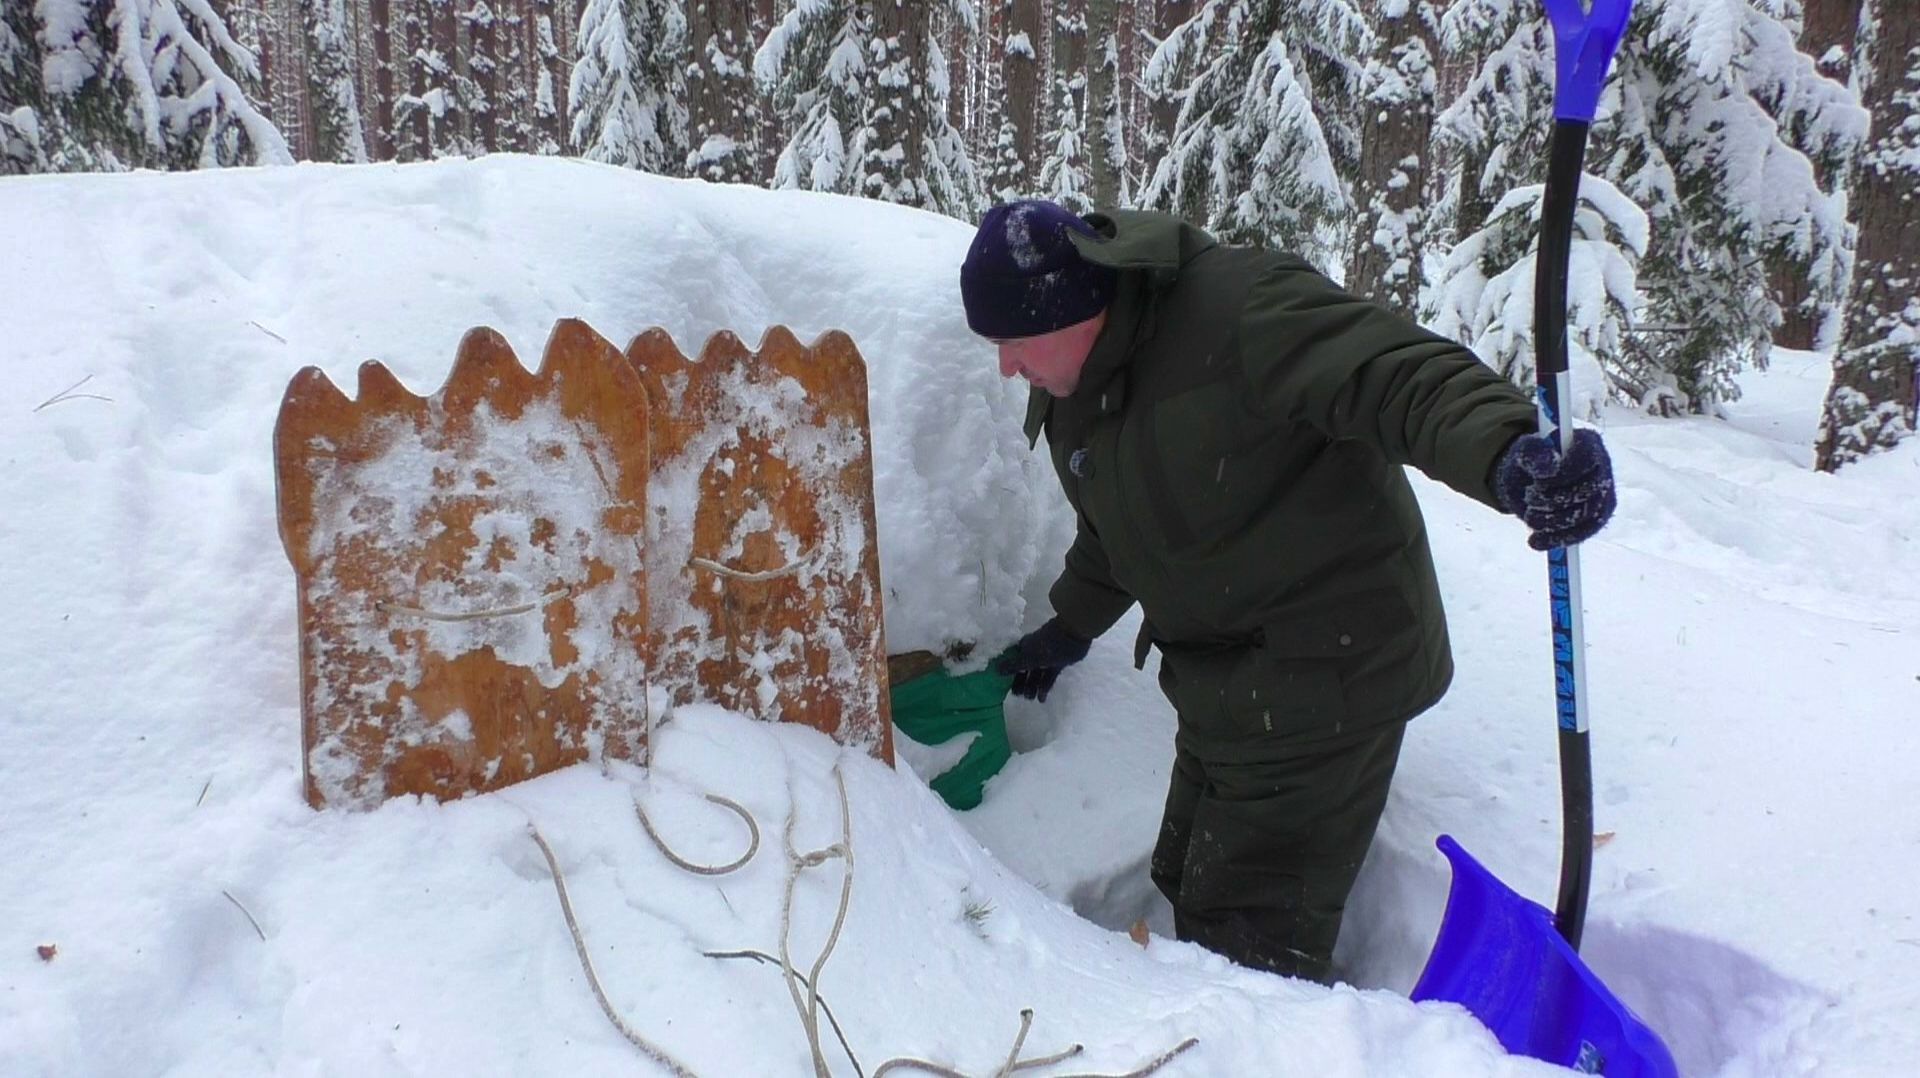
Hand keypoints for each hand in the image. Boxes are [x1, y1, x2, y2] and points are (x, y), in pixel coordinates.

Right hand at [993, 617, 1091, 701]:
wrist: (1072, 634)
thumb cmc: (1047, 645)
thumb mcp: (1028, 657)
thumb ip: (1013, 665)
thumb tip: (995, 670)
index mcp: (1023, 648)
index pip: (1013, 665)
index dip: (1011, 677)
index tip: (1009, 691)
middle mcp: (1033, 652)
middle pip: (1025, 671)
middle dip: (1023, 684)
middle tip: (1023, 697)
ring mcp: (1046, 658)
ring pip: (1037, 675)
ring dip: (1034, 686)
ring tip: (1032, 699)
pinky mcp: (1058, 663)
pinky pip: (1049, 676)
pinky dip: (1045, 686)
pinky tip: (1042, 698)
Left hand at [1495, 429, 1617, 550]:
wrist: (1530, 478)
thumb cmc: (1531, 459)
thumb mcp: (1524, 450)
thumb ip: (1533, 452)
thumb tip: (1549, 466)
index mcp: (1589, 444)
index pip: (1587, 459)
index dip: (1563, 473)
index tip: (1537, 481)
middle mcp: (1602, 468)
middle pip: (1588, 490)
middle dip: (1555, 500)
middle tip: (1529, 500)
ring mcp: (1604, 494)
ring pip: (1587, 515)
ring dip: (1555, 522)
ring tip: (1530, 519)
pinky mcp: (1597, 517)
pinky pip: (1584, 533)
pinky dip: (1559, 539)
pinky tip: (1536, 542)